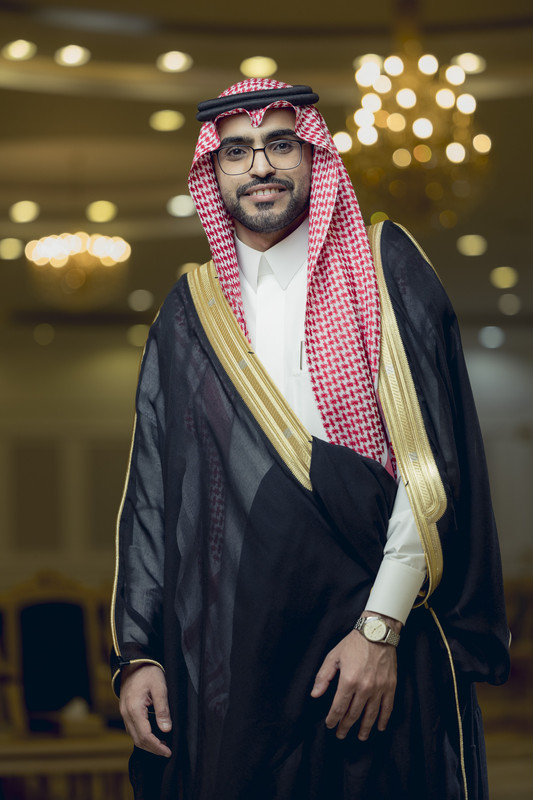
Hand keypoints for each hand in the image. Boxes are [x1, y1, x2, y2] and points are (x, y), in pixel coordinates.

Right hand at [119, 663, 171, 756]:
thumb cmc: (148, 672)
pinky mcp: (125, 710)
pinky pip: (132, 729)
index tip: (168, 751)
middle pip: (138, 739)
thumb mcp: (160, 687)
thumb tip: (166, 729)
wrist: (134, 661)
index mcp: (134, 709)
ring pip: (134, 736)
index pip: (145, 736)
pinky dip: (142, 736)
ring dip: (147, 744)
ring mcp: (124, 712)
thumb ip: (162, 709)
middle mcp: (126, 713)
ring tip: (162, 745)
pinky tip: (152, 734)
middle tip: (166, 751)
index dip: (157, 746)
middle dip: (153, 748)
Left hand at [310, 616, 398, 740]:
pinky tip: (379, 727)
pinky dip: (383, 719)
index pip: (339, 707)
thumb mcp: (333, 656)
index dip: (333, 719)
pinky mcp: (390, 686)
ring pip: (370, 714)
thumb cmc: (353, 644)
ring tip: (360, 737)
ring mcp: (379, 688)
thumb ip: (324, 677)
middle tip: (341, 734)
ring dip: (364, 728)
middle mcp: (364, 688)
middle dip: (346, 726)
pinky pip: (387, 707)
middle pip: (354, 714)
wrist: (377, 632)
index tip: (330, 725)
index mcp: (348, 680)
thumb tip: (315, 695)